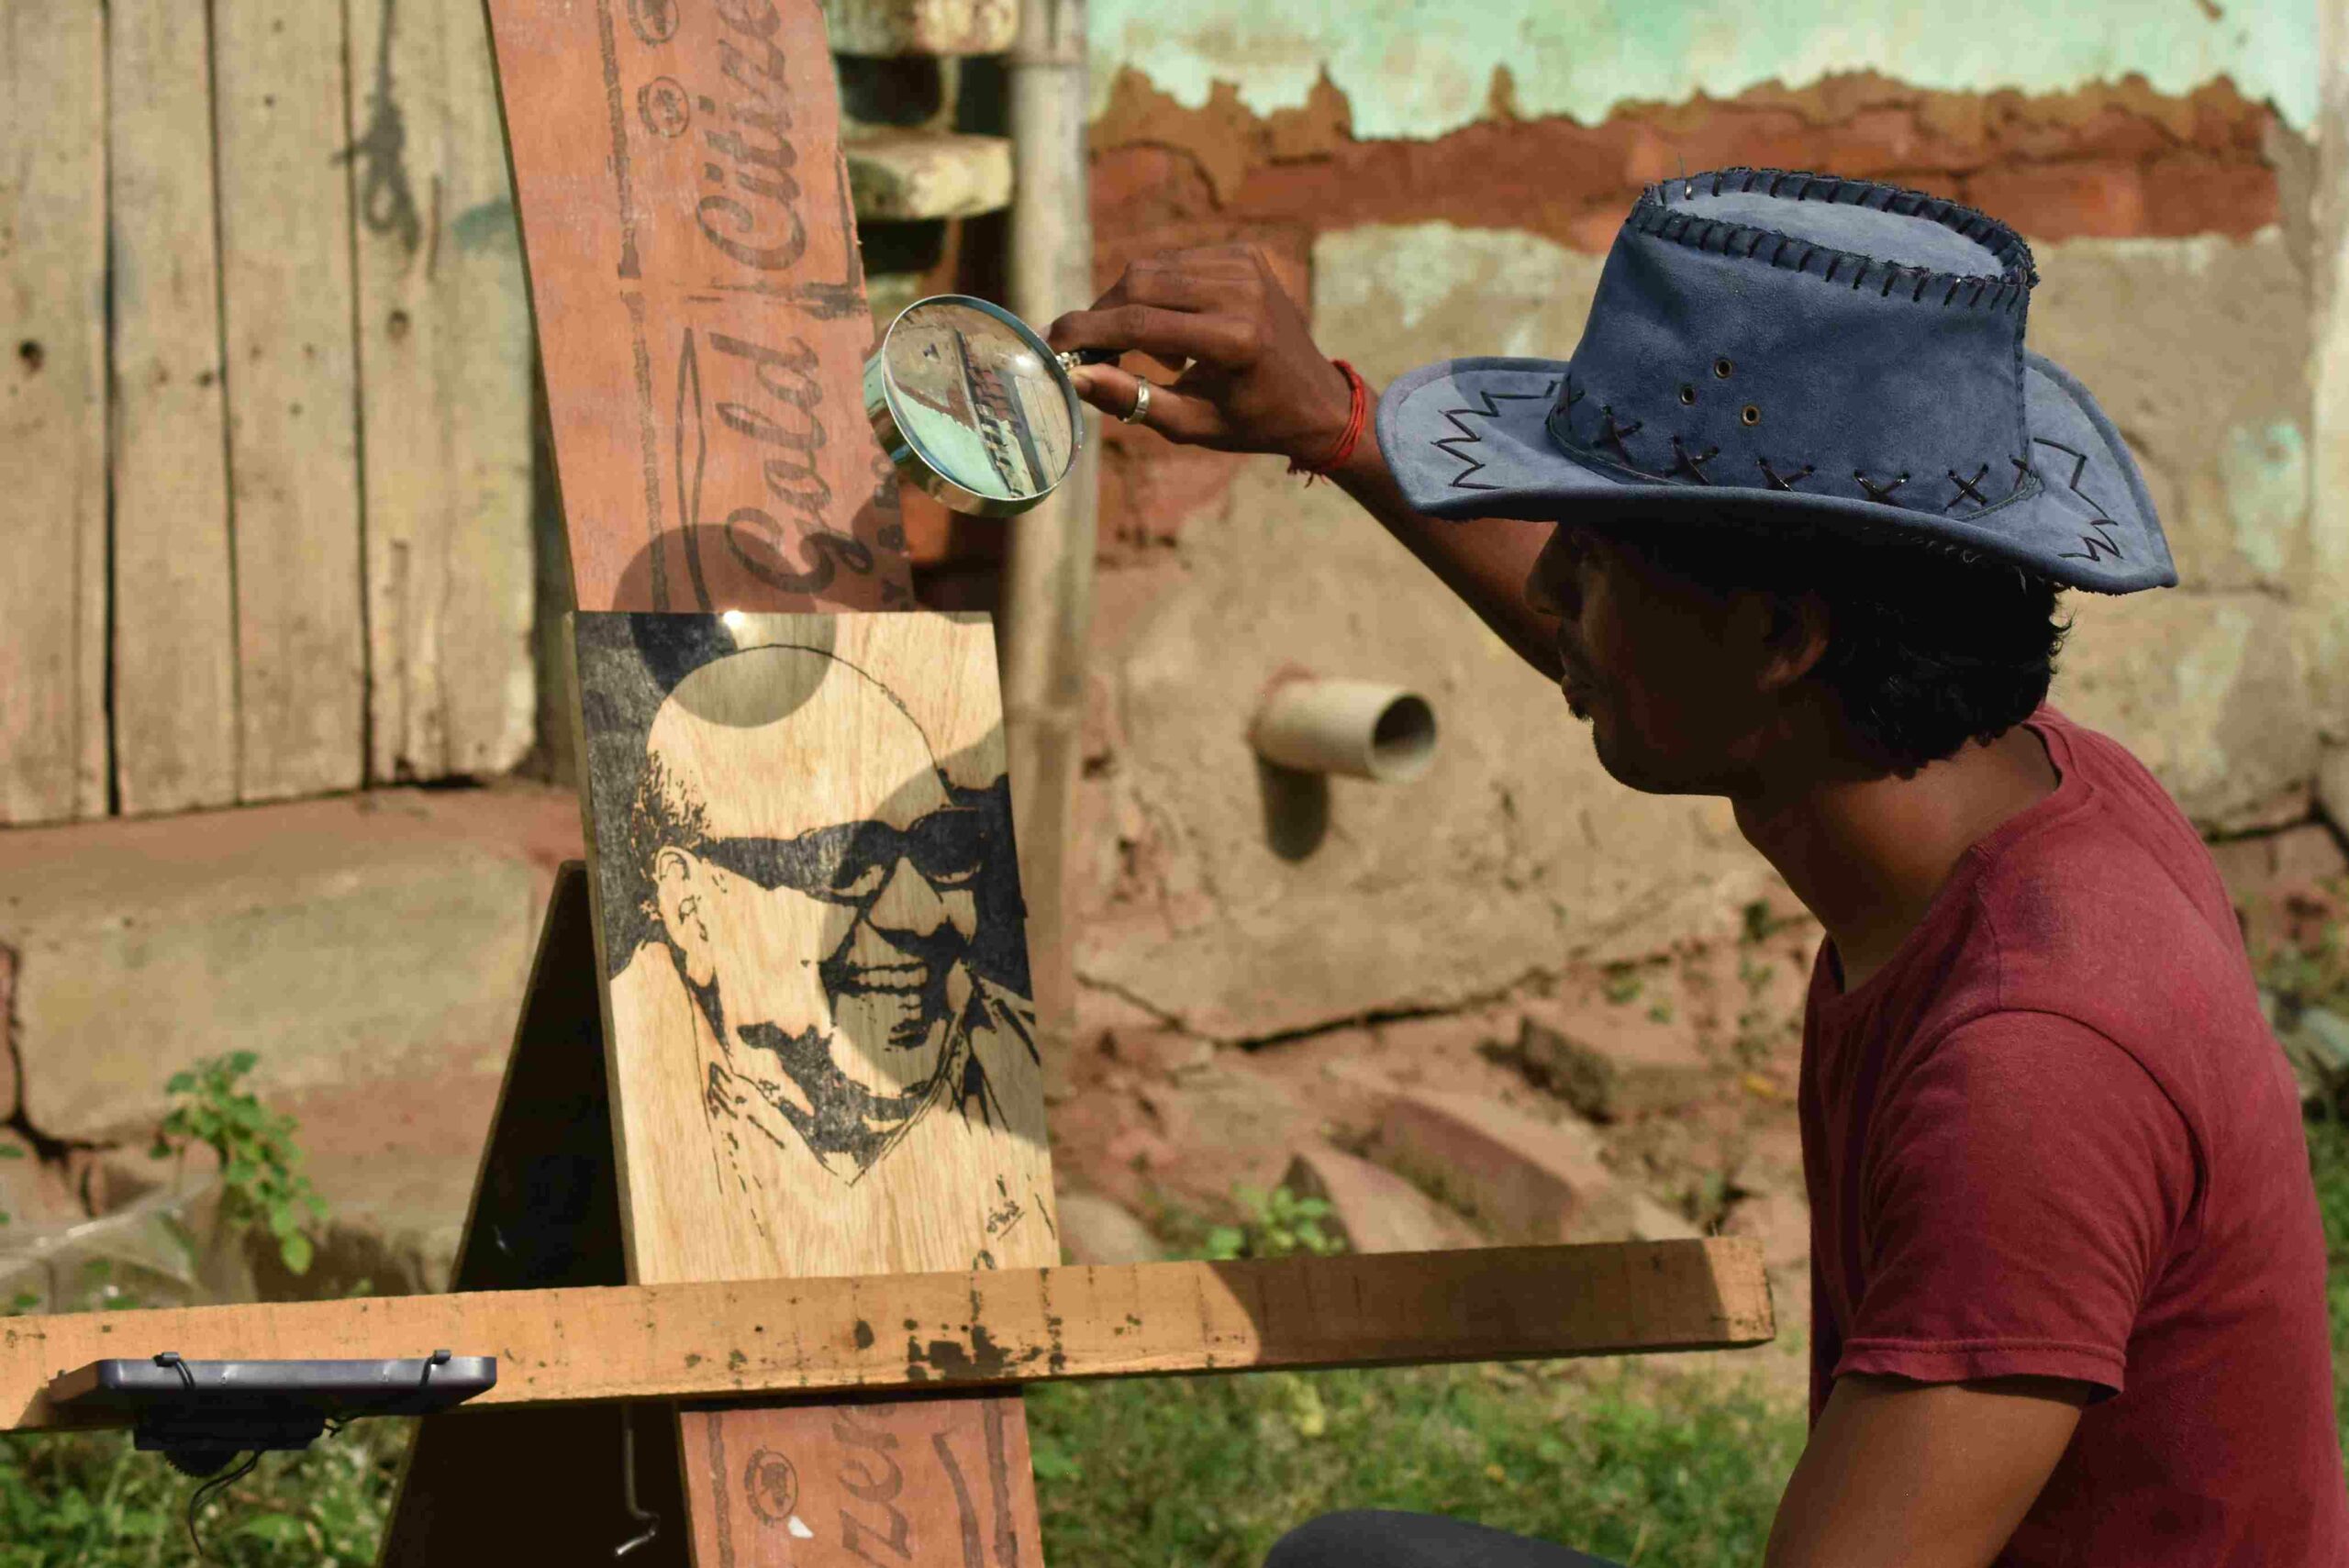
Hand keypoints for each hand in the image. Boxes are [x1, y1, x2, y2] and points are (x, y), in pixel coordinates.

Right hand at [1045, 244, 1355, 465]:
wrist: (1317, 398)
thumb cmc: (1253, 423)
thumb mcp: (1193, 426)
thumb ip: (1132, 401)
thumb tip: (1074, 376)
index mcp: (1235, 339)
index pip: (1140, 324)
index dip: (1088, 332)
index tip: (1049, 342)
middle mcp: (1242, 291)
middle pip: (1138, 284)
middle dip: (1102, 316)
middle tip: (1089, 351)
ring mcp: (1245, 264)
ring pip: (1150, 268)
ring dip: (1129, 306)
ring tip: (1152, 353)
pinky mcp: (1244, 253)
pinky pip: (1174, 262)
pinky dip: (1156, 293)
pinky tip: (1176, 331)